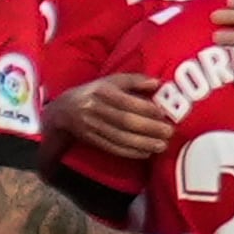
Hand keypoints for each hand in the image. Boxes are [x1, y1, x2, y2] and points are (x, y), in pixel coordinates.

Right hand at [52, 70, 176, 159]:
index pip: (125, 101)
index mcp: (101, 91)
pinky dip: (131, 152)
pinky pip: (113, 148)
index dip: (144, 108)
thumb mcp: (111, 81)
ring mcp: (92, 126)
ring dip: (143, 143)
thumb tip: (158, 82)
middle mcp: (95, 109)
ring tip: (162, 145)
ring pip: (120, 137)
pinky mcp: (92, 140)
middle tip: (169, 132)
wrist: (64, 110)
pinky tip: (146, 153)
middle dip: (148, 128)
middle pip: (124, 121)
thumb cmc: (95, 92)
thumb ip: (135, 80)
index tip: (163, 114)